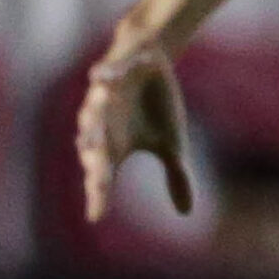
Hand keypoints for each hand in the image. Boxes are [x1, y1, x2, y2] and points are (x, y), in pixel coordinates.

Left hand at [76, 29, 193, 220]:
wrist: (148, 61)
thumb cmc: (155, 108)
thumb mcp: (171, 144)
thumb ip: (176, 176)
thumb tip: (185, 212)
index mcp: (114, 147)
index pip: (103, 177)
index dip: (99, 195)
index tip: (96, 217)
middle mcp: (102, 124)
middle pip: (95, 147)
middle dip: (95, 161)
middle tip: (97, 178)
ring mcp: (104, 96)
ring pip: (93, 110)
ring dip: (94, 118)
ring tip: (92, 133)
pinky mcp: (111, 69)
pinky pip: (105, 74)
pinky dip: (105, 77)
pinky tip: (104, 79)